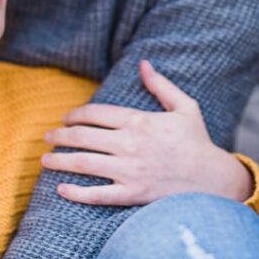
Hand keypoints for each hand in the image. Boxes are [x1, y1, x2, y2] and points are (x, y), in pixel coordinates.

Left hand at [42, 60, 253, 205]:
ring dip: (60, 161)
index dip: (76, 115)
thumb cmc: (197, 142)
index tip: (65, 118)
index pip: (96, 113)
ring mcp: (130, 171)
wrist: (213, 179)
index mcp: (139, 121)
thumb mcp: (185, 107)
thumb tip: (143, 63)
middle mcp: (130, 145)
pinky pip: (98, 194)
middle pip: (84, 137)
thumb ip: (161, 85)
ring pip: (85, 164)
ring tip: (45, 160)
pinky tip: (61, 189)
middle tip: (46, 136)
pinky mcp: (133, 194)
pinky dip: (77, 193)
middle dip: (60, 136)